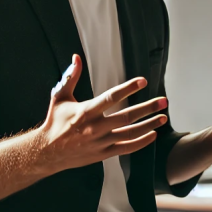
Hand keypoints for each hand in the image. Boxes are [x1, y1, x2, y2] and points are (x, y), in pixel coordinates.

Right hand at [36, 54, 167, 172]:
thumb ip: (71, 77)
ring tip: (163, 117)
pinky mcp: (103, 153)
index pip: (111, 97)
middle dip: (147, 108)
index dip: (128, 88)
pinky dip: (141, 142)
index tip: (143, 81)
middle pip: (127, 117)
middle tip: (164, 101)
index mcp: (85, 111)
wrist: (48, 152)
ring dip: (149, 125)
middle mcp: (95, 127)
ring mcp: (100, 142)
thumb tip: (76, 57)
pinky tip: (152, 134)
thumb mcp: (60, 97)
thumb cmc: (55, 121)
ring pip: (130, 134)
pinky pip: (126, 148)